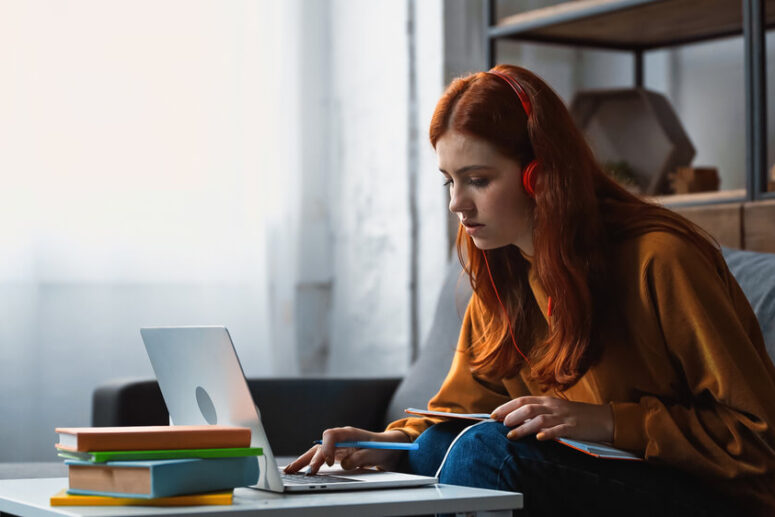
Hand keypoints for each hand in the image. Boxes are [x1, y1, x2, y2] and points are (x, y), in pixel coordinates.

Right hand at [283, 427, 409, 474]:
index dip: (327, 448)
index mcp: (349, 433)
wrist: (387, 448)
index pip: (332, 435)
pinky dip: (308, 464)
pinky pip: (319, 458)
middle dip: (310, 458)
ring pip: (316, 452)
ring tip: (290, 471)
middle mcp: (340, 439)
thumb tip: (344, 464)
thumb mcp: (376, 452)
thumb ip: (361, 457)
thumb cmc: (382, 447)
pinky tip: (298, 470)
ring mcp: (336, 447)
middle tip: (305, 472)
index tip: (329, 461)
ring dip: (304, 461)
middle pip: (320, 445)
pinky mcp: (335, 455)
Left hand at [490, 396, 613, 443]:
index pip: (522, 400)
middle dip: (511, 415)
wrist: (603, 418)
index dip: (506, 407)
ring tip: (511, 435)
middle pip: (528, 408)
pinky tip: (540, 438)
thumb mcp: (555, 410)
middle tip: (499, 424)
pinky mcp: (573, 428)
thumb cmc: (577, 416)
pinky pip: (559, 430)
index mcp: (547, 401)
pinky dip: (549, 433)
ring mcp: (563, 417)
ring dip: (523, 427)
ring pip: (539, 419)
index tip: (493, 415)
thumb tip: (515, 418)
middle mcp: (553, 406)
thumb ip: (538, 412)